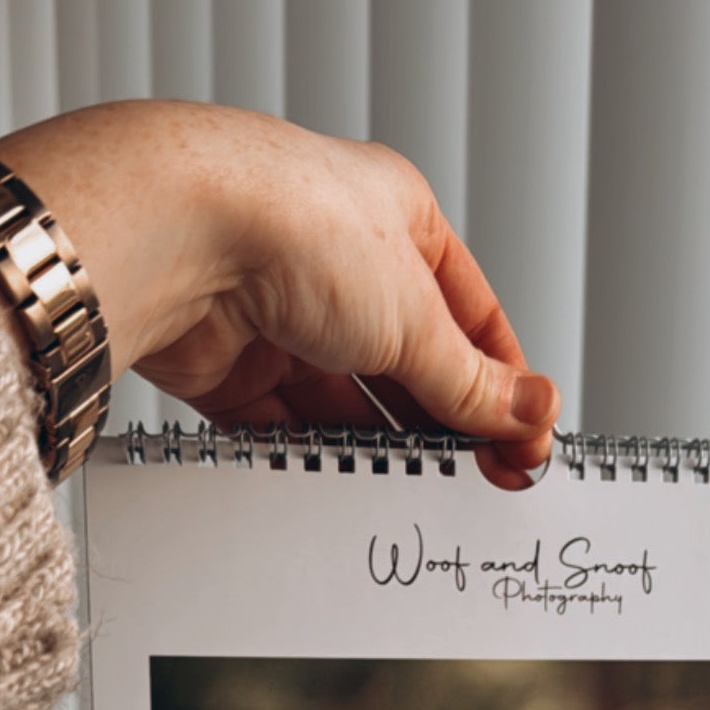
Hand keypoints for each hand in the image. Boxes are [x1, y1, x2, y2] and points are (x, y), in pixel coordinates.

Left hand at [0, 100, 559, 487]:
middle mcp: (337, 261)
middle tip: (481, 478)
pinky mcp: (228, 361)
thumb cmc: (294, 228)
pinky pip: (283, 425)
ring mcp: (280, 311)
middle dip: (444, 420)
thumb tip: (531, 411)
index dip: (502, 382)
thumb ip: (470, 382)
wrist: (179, 236)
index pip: (470, 315)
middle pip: (408, 362)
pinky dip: (313, 457)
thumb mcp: (414, 318)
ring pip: (345, 400)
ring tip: (417, 489)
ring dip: (381, 445)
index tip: (526, 440)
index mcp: (397, 220)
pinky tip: (344, 485)